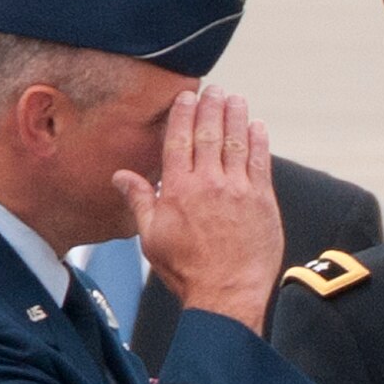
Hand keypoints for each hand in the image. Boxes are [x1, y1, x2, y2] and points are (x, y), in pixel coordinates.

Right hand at [113, 86, 284, 333]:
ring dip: (236, 116)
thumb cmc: (187, 270)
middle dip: (211, 107)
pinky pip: (260, 162)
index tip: (187, 97)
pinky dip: (259, 141)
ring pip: (236, 142)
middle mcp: (208, 184)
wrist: (226, 294)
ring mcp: (238, 190)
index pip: (179, 141)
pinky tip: (257, 127)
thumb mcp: (151, 237)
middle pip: (209, 134)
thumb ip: (139, 201)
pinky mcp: (262, 201)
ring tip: (235, 98)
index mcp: (178, 190)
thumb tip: (121, 176)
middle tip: (214, 89)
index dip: (183, 115)